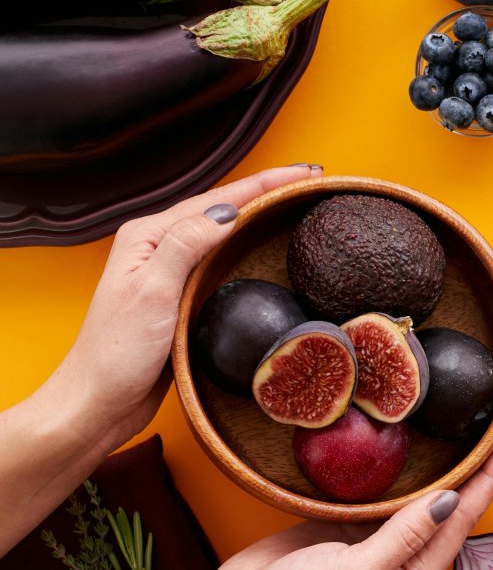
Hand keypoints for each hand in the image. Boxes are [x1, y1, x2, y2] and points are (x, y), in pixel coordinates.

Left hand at [45, 164, 321, 450]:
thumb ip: (185, 246)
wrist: (98, 402)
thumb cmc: (116, 353)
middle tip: (310, 182)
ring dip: (258, 214)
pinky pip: (220, 258)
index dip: (265, 184)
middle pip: (221, 207)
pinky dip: (246, 245)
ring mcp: (168, 270)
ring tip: (294, 203)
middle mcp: (157, 246)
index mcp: (148, 236)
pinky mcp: (179, 295)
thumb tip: (227, 212)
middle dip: (266, 191)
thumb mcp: (152, 292)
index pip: (217, 200)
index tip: (305, 173)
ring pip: (222, 231)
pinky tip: (262, 247)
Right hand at [221, 421, 492, 569]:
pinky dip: (400, 463)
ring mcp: (377, 538)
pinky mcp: (345, 527)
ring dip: (449, 459)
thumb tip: (453, 498)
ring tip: (469, 424)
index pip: (468, 508)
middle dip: (483, 459)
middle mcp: (405, 550)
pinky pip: (383, 491)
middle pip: (456, 496)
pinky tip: (405, 440)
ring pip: (423, 490)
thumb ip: (405, 536)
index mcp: (419, 565)